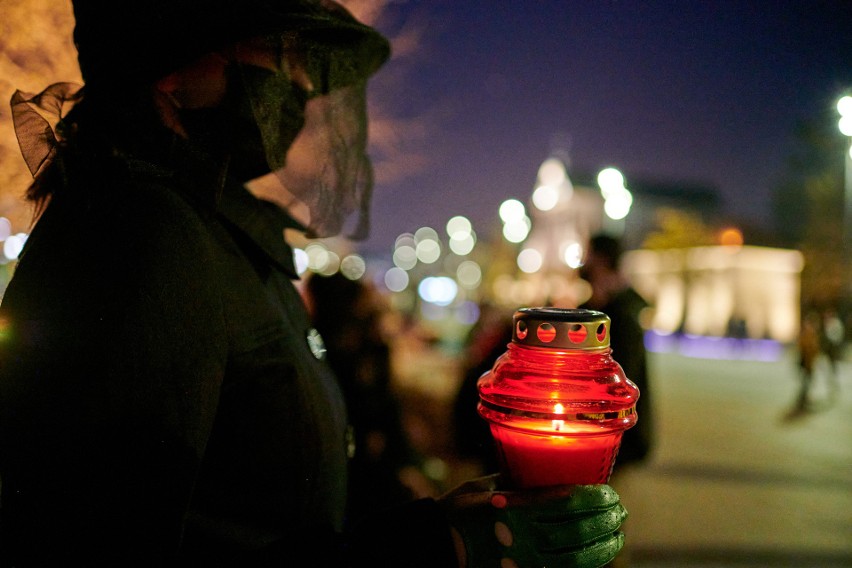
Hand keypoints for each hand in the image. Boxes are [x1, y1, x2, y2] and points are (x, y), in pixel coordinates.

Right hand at [438, 474, 625, 567]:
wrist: (437, 548)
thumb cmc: (456, 513)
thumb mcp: (483, 487)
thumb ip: (516, 482)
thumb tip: (541, 470)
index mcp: (511, 509)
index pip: (563, 502)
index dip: (592, 497)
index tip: (608, 491)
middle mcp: (521, 536)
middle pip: (576, 529)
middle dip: (604, 519)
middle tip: (620, 510)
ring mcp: (524, 560)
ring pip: (576, 557)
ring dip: (603, 545)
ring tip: (617, 535)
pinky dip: (585, 566)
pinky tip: (598, 558)